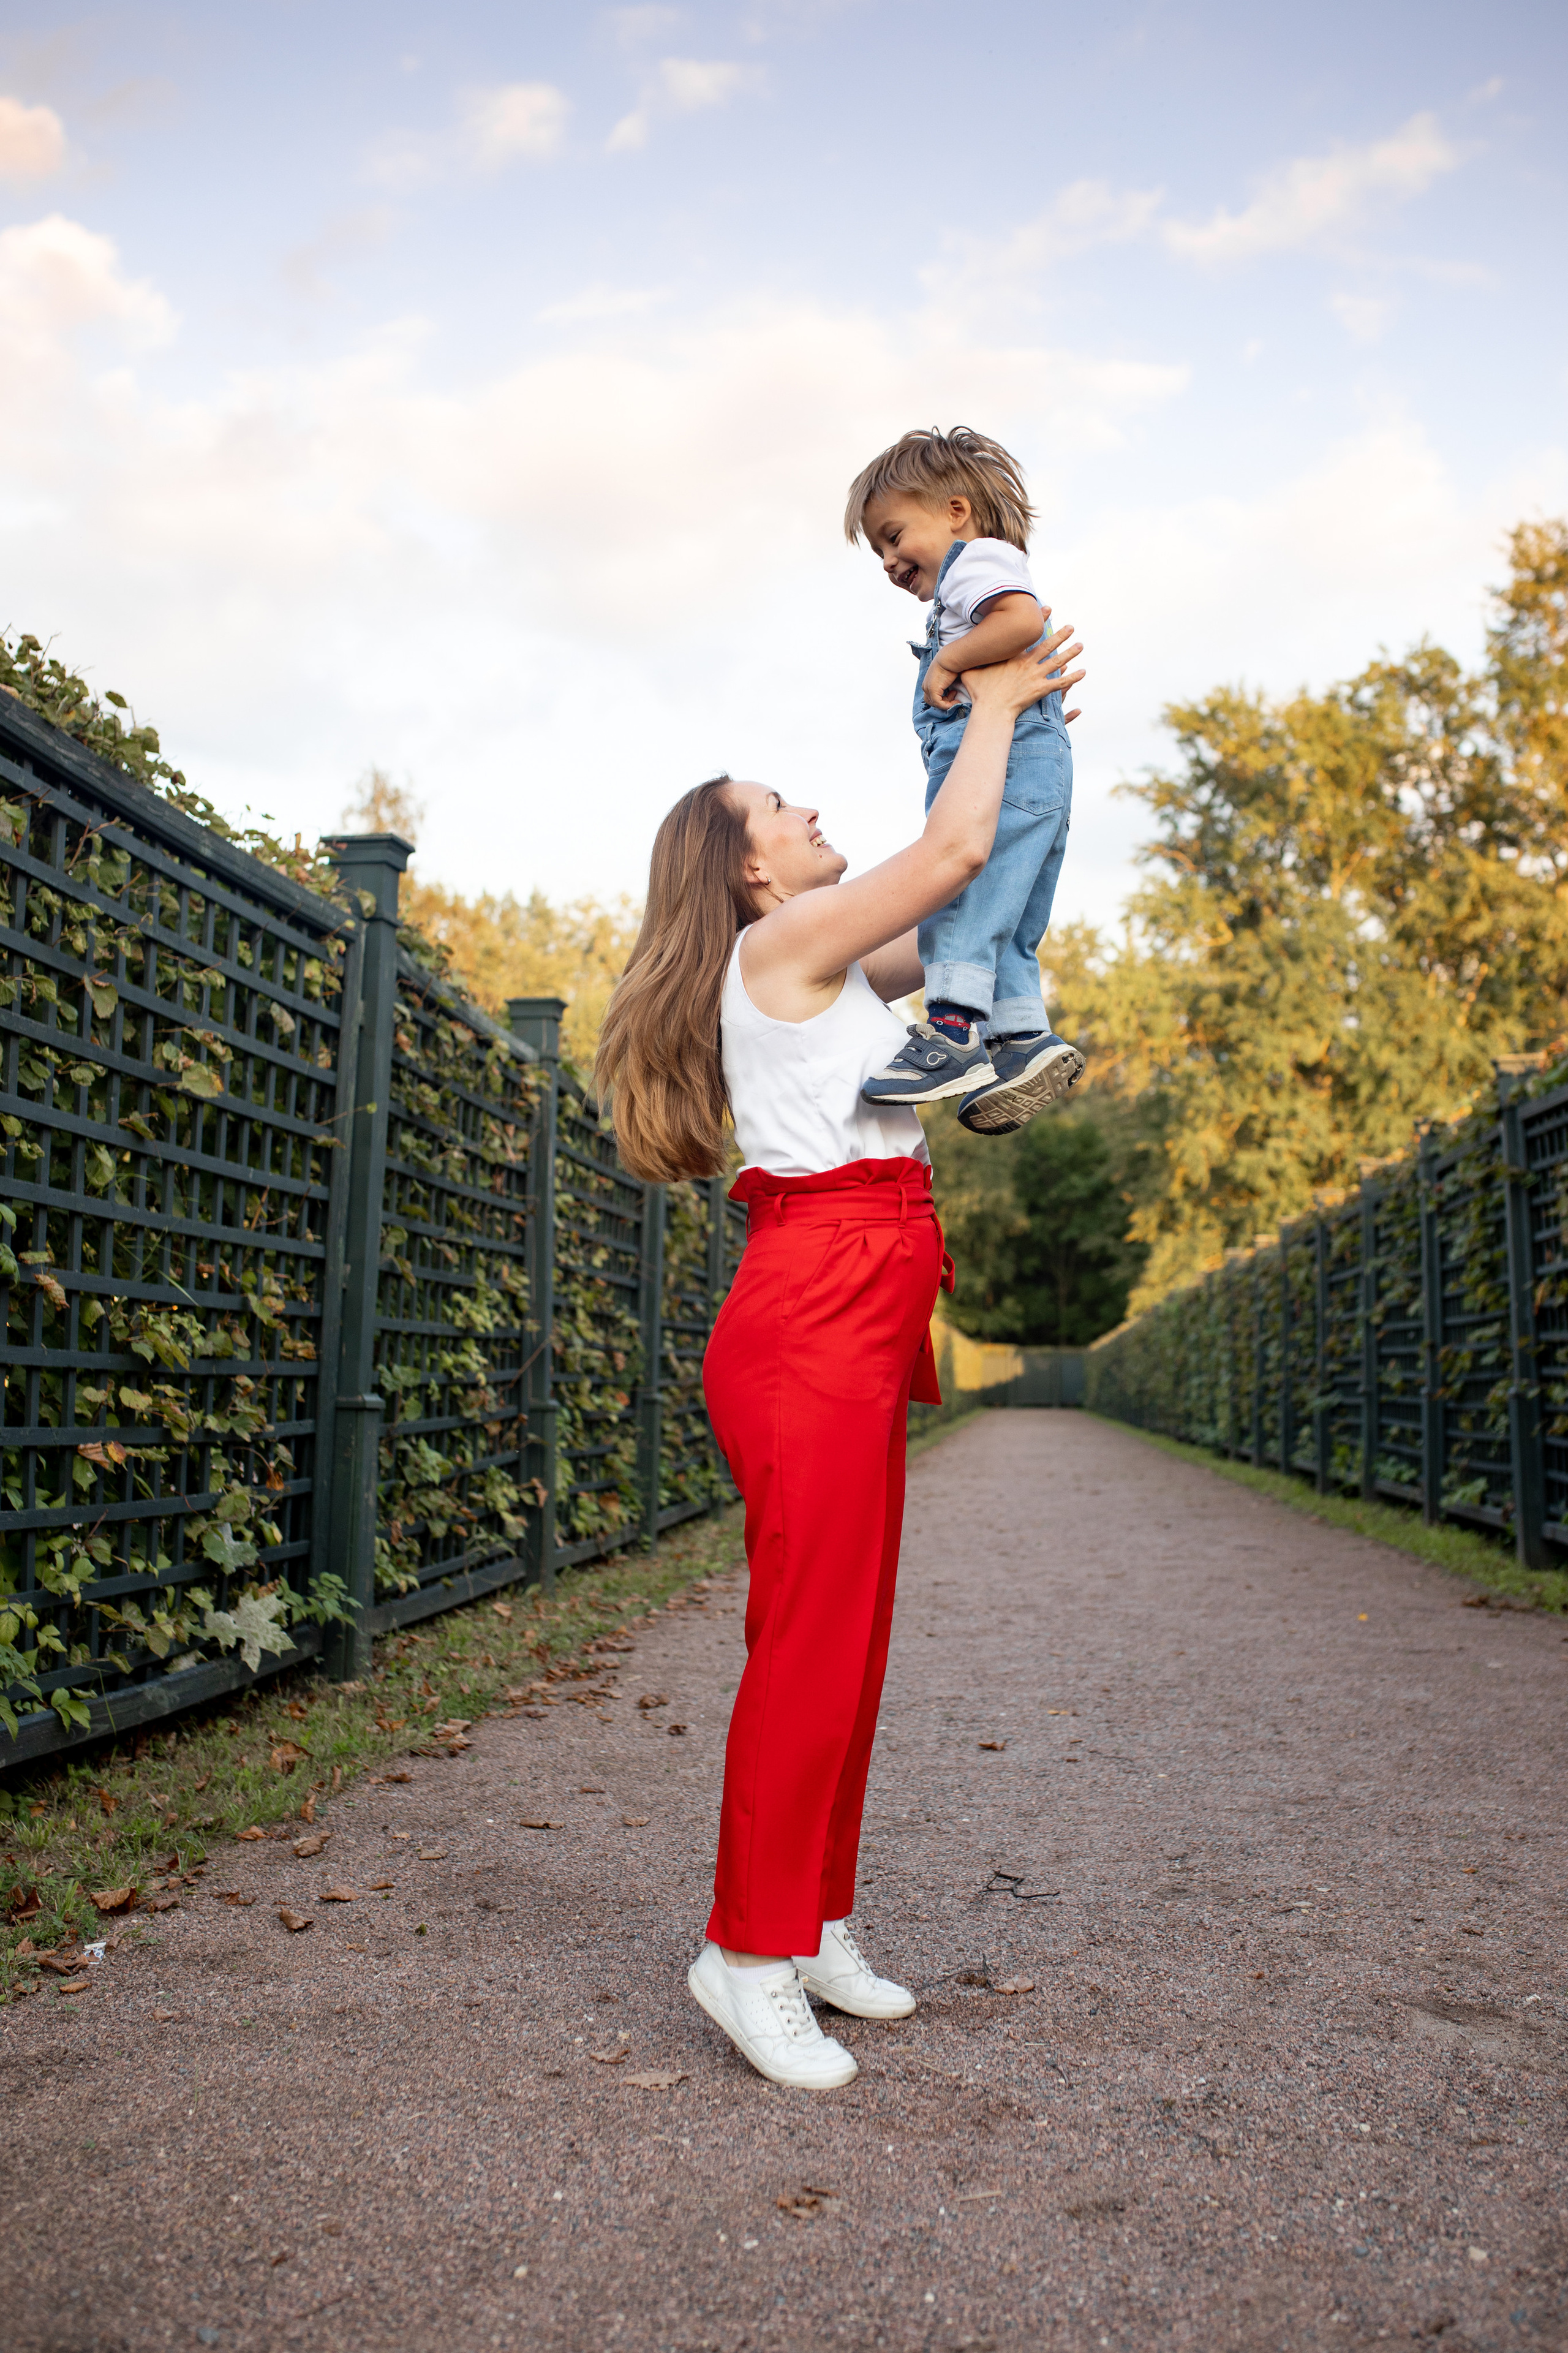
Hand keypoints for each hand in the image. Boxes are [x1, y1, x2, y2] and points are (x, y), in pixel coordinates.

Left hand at [922, 657, 962, 711]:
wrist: (949, 658)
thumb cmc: (950, 664)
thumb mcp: (946, 675)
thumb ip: (946, 683)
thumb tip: (953, 688)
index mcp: (928, 682)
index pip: (932, 697)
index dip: (943, 698)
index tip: (954, 692)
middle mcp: (926, 686)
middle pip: (932, 701)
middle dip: (944, 702)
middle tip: (954, 697)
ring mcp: (928, 688)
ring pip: (936, 704)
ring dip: (947, 704)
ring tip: (956, 699)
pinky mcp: (933, 690)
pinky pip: (939, 704)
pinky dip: (948, 705)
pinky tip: (956, 701)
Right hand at [961, 619, 1084, 720]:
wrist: (991, 709)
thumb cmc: (980, 692)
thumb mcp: (971, 672)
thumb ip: (969, 663)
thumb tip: (955, 657)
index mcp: (1013, 657)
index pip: (1028, 636)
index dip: (1039, 622)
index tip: (1048, 609)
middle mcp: (1027, 663)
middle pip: (1047, 646)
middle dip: (1060, 635)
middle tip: (1071, 626)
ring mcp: (1035, 676)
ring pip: (1057, 661)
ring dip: (1070, 653)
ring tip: (1081, 645)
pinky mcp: (1040, 689)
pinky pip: (1060, 683)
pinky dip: (1072, 678)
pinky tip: (1083, 673)